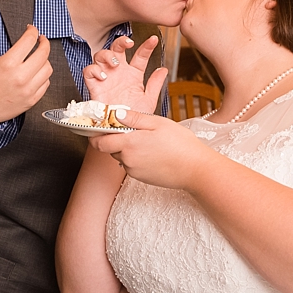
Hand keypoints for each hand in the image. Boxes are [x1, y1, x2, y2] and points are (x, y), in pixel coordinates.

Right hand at [0, 14, 52, 126]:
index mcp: (7, 64)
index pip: (29, 40)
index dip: (32, 31)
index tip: (31, 29)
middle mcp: (20, 77)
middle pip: (44, 53)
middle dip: (44, 43)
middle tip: (40, 40)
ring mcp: (27, 90)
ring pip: (48, 68)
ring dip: (45, 60)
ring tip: (37, 57)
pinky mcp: (31, 100)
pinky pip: (46, 83)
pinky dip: (43, 76)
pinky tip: (35, 72)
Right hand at [82, 34, 164, 114]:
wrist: (120, 130)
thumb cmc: (133, 117)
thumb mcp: (148, 100)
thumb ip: (155, 84)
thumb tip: (164, 70)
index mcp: (133, 75)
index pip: (140, 56)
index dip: (147, 47)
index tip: (154, 40)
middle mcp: (119, 73)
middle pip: (117, 50)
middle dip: (121, 42)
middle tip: (128, 43)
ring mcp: (106, 78)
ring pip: (101, 56)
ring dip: (107, 55)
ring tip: (114, 63)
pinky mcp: (94, 86)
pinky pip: (89, 72)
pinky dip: (94, 70)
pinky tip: (103, 75)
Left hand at [90, 109, 216, 191]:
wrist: (195, 169)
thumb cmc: (180, 144)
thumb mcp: (158, 123)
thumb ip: (134, 119)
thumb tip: (116, 114)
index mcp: (129, 143)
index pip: (99, 142)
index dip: (96, 135)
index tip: (100, 128)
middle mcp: (127, 159)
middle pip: (110, 149)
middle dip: (115, 139)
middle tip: (132, 131)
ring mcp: (133, 171)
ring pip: (122, 157)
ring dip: (127, 149)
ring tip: (148, 142)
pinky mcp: (141, 178)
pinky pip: (132, 166)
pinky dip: (137, 158)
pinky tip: (153, 153)